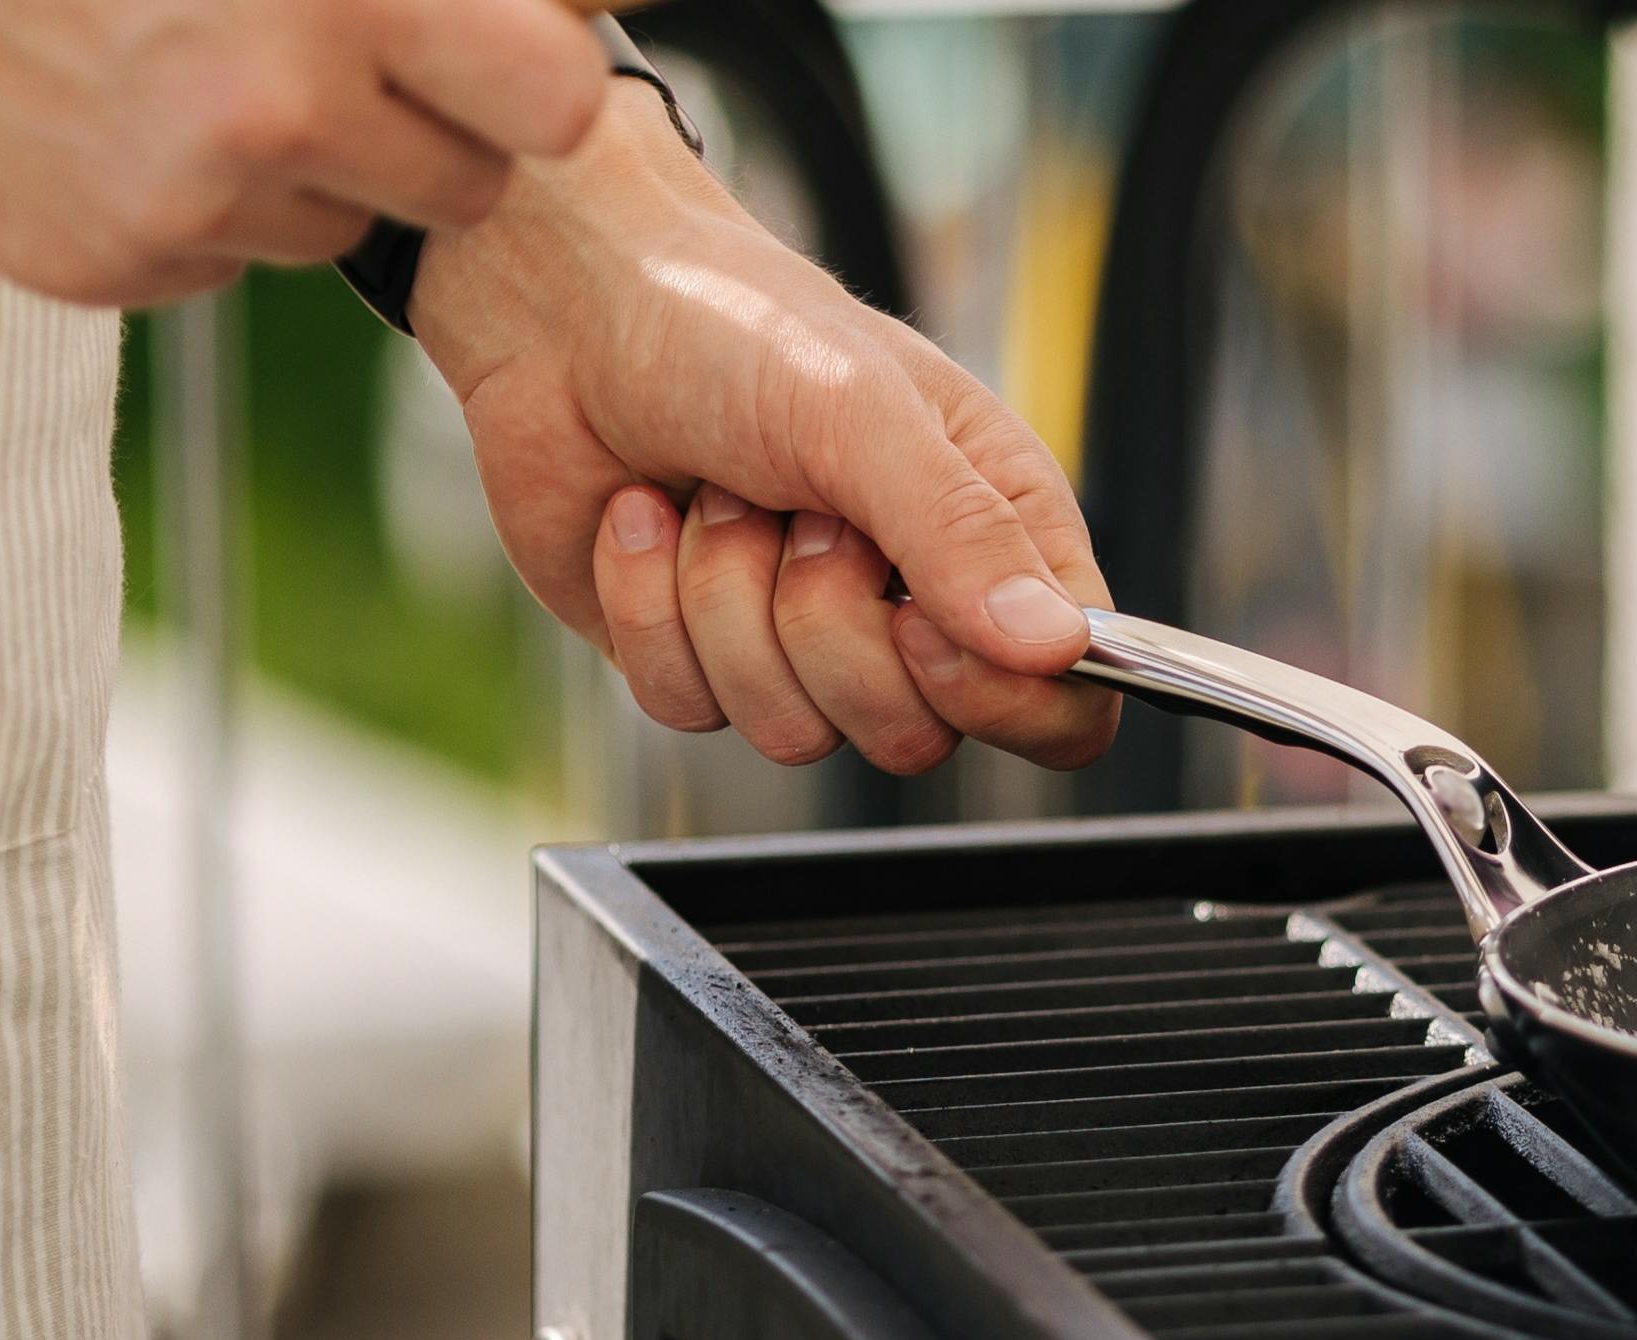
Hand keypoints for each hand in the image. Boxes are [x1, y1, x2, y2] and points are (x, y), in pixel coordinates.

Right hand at [0, 0, 615, 305]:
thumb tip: (596, 6)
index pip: (559, 101)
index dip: (536, 79)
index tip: (504, 55)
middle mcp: (274, 103)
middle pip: (469, 185)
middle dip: (430, 126)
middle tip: (333, 46)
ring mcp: (182, 201)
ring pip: (342, 226)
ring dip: (306, 163)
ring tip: (197, 60)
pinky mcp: (101, 267)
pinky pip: (222, 260)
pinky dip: (194, 203)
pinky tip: (116, 111)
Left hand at [414, 85, 1116, 774]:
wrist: (569, 308)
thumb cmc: (735, 322)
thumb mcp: (862, 409)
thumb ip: (961, 532)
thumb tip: (1054, 644)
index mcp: (998, 536)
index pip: (1067, 704)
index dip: (1002, 701)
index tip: (918, 626)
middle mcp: (913, 605)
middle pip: (915, 734)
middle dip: (824, 623)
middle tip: (797, 511)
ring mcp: (804, 644)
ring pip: (793, 730)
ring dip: (726, 602)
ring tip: (718, 497)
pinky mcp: (702, 660)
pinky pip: (691, 707)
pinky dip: (651, 608)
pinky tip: (648, 520)